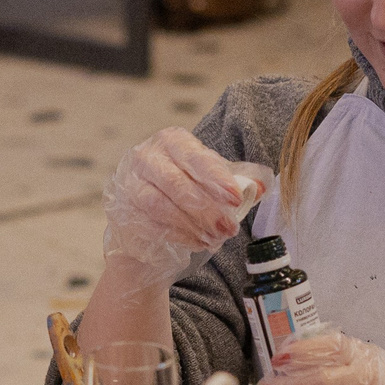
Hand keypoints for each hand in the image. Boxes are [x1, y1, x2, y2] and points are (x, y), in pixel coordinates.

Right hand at [102, 128, 271, 286]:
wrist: (148, 214)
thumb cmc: (186, 189)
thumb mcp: (213, 180)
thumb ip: (238, 182)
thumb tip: (261, 188)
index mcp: (172, 141)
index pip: (194, 157)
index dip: (216, 178)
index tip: (235, 198)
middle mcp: (146, 157)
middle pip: (175, 183)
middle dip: (206, 209)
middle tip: (230, 230)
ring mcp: (130, 183)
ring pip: (159, 205)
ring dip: (191, 225)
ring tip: (215, 240)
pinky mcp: (123, 210)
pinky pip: (149, 225)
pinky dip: (177, 236)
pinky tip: (197, 243)